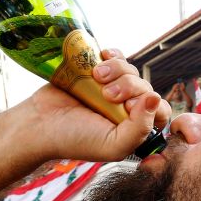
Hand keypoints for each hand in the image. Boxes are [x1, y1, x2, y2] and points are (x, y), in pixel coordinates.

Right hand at [25, 48, 170, 160]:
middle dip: (129, 87)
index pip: (161, 110)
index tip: (127, 108)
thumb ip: (139, 129)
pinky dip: (112, 54)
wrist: (39, 123)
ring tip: (96, 77)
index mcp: (134, 127)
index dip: (149, 105)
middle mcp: (126, 108)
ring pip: (131, 70)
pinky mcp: (97, 71)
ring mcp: (113, 88)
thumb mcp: (113, 145)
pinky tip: (101, 57)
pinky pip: (116, 56)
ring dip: (117, 70)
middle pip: (145, 87)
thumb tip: (155, 98)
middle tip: (107, 95)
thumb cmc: (75, 139)